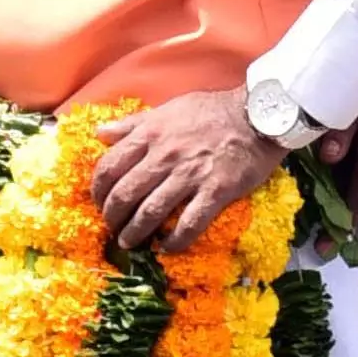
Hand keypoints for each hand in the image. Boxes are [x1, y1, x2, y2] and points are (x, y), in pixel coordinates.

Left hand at [88, 88, 283, 254]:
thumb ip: (133, 123)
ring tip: (130, 242)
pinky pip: (189, 224)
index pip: (109, 167)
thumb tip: (99, 133)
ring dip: (134, 233)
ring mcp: (190, 175)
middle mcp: (165, 156)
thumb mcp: (168, 109)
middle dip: (112, 217)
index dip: (98, 191)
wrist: (260, 115)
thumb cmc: (212, 111)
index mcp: (151, 134)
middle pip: (124, 195)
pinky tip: (166, 247)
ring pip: (150, 212)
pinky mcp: (216, 191)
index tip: (100, 202)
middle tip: (113, 227)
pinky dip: (174, 241)